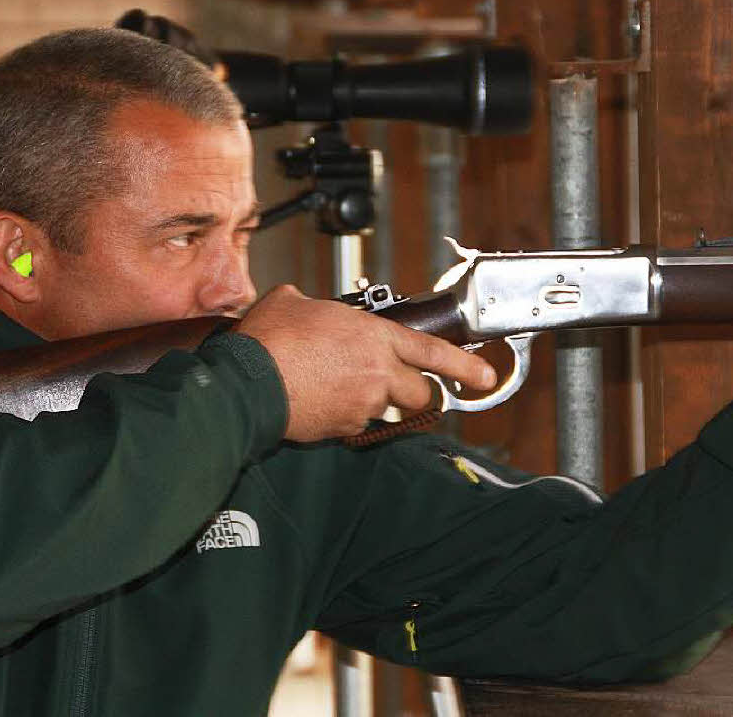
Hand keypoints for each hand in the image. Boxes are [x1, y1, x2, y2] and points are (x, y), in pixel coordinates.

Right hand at [235, 285, 496, 441]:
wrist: (247, 383)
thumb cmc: (269, 339)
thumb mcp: (293, 302)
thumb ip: (317, 307)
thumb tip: (309, 308)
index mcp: (375, 337)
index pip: (434, 353)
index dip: (465, 366)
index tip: (486, 376)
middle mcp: (378, 374)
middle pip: (420, 394)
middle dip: (416, 392)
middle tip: (396, 384)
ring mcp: (363, 405)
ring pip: (386, 410)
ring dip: (372, 401)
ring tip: (336, 386)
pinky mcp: (343, 429)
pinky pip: (356, 424)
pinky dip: (344, 414)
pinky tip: (318, 400)